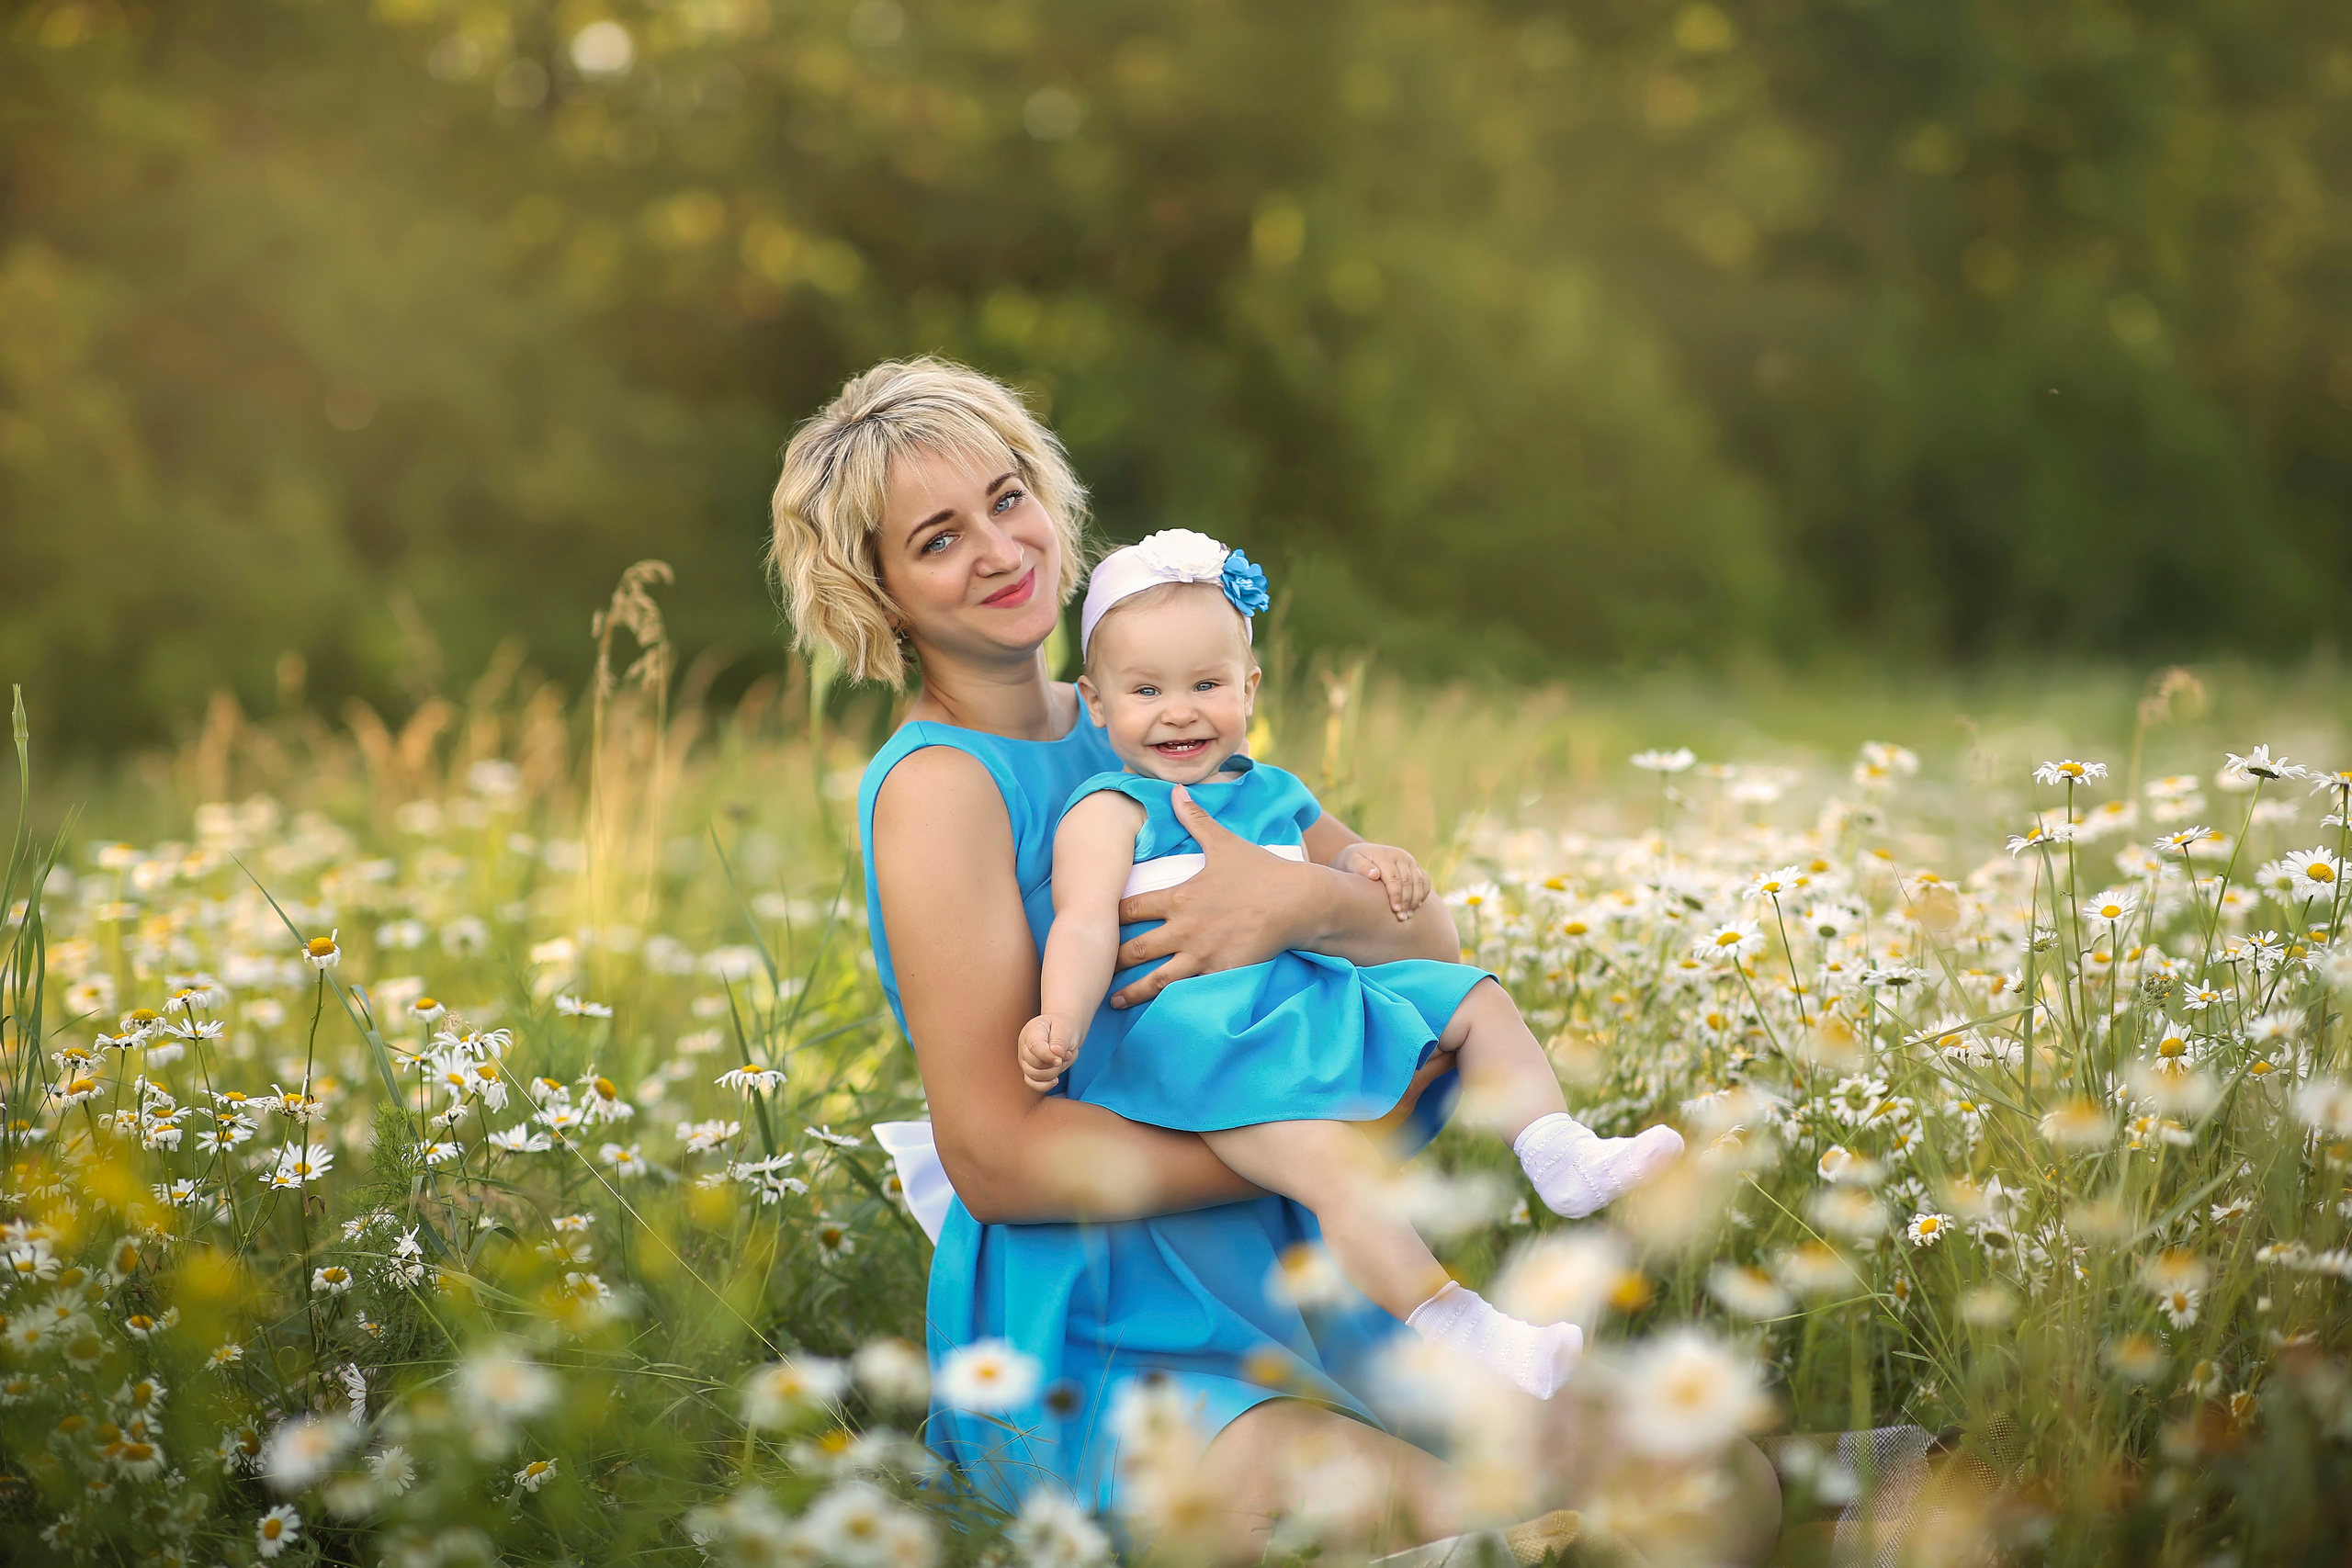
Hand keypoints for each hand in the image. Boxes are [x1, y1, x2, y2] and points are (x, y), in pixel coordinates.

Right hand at [1018, 1014, 1077, 1092]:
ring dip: (1053, 1073)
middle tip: (1065, 1055)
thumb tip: (1056, 1053)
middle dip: (1054, 1064)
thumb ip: (1060, 1040)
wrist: (1064, 1033)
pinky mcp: (1029, 1071)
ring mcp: (1025, 1060)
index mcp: (1031, 1031)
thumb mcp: (1065, 1028)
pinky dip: (1045, 1085)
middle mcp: (1024, 1046)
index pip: (1034, 1046)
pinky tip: (1055, 1079)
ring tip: (1061, 1062)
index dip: (1048, 1056)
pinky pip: (1032, 1084)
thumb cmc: (1063, 1028)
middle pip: (1035, 1063)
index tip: (1061, 1058)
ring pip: (1034, 1076)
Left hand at [1110, 785, 1314, 1008]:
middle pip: (1136, 948)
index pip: (1131, 909)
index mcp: (1180, 897)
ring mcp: (1203, 954)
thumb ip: (1195, 819)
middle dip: (1113, 959)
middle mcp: (1185, 929)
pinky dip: (1171, 1003)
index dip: (1111, 917)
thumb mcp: (1224, 842)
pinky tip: (1157, 1013)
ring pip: (1157, 979)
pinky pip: (1191, 992)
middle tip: (1093, 968)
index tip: (1096, 923)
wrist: (1298, 902)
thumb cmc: (1260, 871)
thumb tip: (1175, 790)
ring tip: (1114, 1001)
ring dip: (1133, 991)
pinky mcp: (1222, 973)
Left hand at [1336, 842, 1429, 920]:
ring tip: (1408, 915)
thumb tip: (1374, 874)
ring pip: (1420, 882)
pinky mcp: (1415, 866)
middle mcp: (1400, 855)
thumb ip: (1361, 867)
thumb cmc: (1354, 863)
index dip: (1396, 895)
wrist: (1362, 855)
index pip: (1394, 878)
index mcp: (1385, 855)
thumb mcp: (1352, 863)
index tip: (1395, 910)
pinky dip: (1423, 894)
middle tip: (1401, 917)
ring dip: (1416, 900)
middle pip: (1408, 881)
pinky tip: (1415, 907)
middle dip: (1406, 901)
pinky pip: (1425, 881)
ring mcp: (1410, 860)